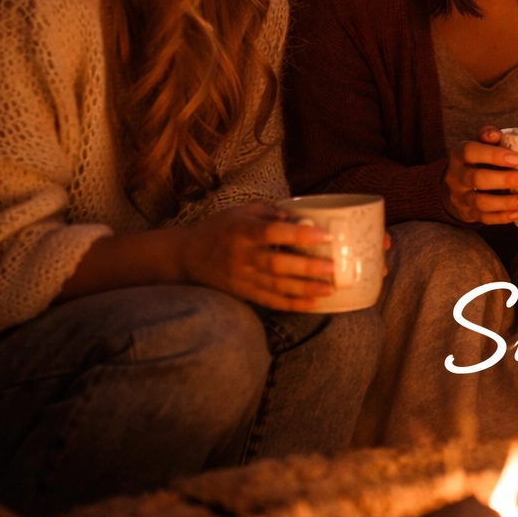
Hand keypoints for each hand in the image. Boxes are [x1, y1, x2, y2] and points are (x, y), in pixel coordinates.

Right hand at [178, 202, 337, 311]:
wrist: (186, 256)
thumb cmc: (218, 229)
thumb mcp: (240, 212)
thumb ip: (268, 213)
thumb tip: (298, 218)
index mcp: (241, 231)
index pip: (271, 233)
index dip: (297, 235)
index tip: (324, 236)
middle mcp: (241, 256)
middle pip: (275, 264)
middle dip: (305, 267)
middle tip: (331, 267)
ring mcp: (241, 278)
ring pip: (275, 286)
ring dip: (304, 289)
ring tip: (329, 288)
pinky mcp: (242, 293)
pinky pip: (269, 301)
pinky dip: (291, 304)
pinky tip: (312, 304)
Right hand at [442, 125, 517, 224]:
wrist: (456, 186)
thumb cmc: (476, 161)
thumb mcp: (478, 144)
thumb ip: (487, 136)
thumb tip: (496, 134)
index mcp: (459, 155)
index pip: (470, 152)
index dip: (493, 155)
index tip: (516, 158)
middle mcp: (457, 177)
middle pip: (477, 179)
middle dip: (505, 180)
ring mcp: (462, 197)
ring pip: (481, 202)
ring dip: (506, 202)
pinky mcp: (468, 213)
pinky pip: (484, 218)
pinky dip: (502, 217)